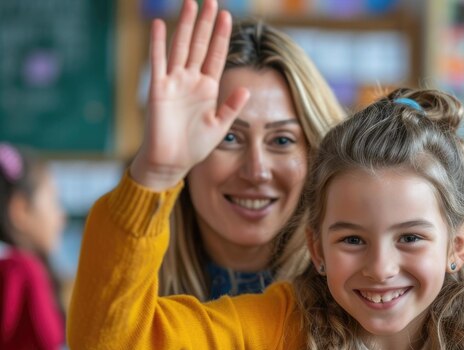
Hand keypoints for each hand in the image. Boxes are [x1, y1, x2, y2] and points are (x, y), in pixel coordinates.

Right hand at [130, 0, 249, 189]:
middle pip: (199, 45)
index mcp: (208, 88)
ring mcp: (174, 82)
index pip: (216, 55)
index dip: (220, 36)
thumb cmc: (195, 146)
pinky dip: (159, 43)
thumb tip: (246, 88)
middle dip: (205, 23)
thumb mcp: (219, 126)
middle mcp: (191, 81)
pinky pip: (159, 62)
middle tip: (210, 0)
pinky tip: (161, 25)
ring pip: (181, 47)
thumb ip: (231, 106)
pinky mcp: (159, 89)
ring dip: (186, 26)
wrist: (171, 161)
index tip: (226, 15)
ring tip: (191, 4)